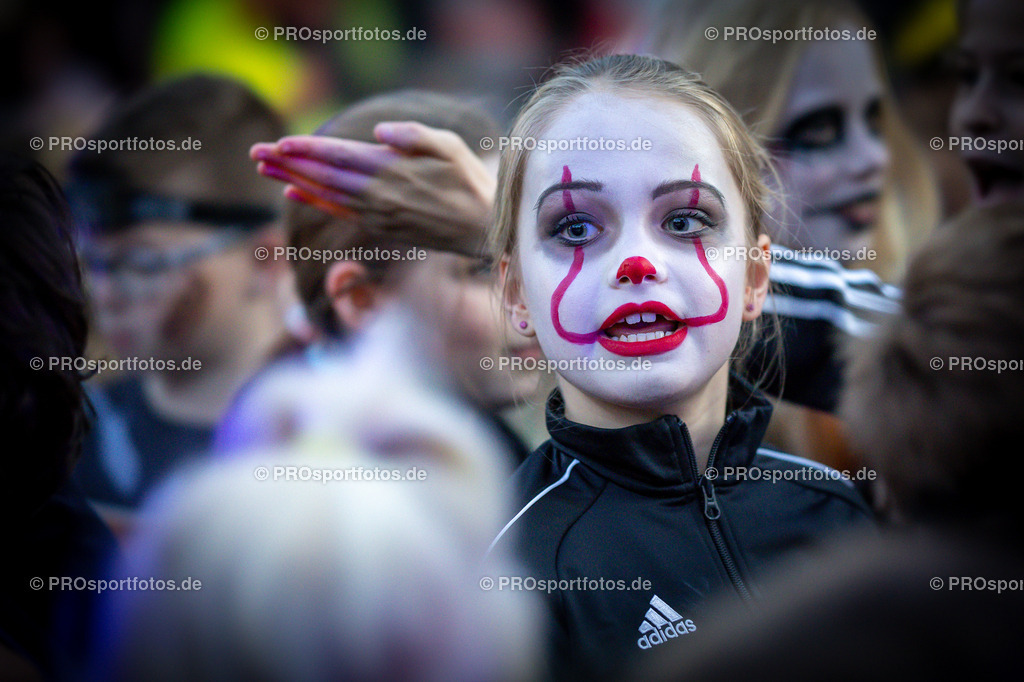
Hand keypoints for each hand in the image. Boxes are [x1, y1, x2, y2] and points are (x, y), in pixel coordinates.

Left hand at [250, 122, 496, 255]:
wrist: (483, 229)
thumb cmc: (470, 182)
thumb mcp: (451, 148)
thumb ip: (415, 136)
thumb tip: (380, 133)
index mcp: (392, 172)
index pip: (340, 158)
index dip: (308, 150)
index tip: (280, 142)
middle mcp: (378, 195)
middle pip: (324, 177)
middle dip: (288, 163)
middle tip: (257, 152)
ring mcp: (377, 214)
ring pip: (325, 194)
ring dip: (293, 179)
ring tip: (265, 167)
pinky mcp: (380, 226)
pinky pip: (339, 211)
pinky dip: (314, 200)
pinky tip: (294, 191)